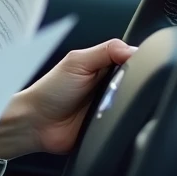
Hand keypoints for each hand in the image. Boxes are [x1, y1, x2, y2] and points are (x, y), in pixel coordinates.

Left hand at [13, 39, 136, 155]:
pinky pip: (129, 124)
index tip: (134, 65)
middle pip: (139, 83)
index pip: (133, 59)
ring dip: (128, 104)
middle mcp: (111, 86)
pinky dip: (126, 121)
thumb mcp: (76, 62)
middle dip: (134, 85)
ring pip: (137, 104)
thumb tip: (133, 49)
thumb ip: (106, 50)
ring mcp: (112, 107)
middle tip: (116, 88)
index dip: (138, 61)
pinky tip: (113, 118)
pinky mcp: (112, 127)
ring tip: (109, 103)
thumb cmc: (50, 91)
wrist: (37, 123)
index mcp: (103, 66)